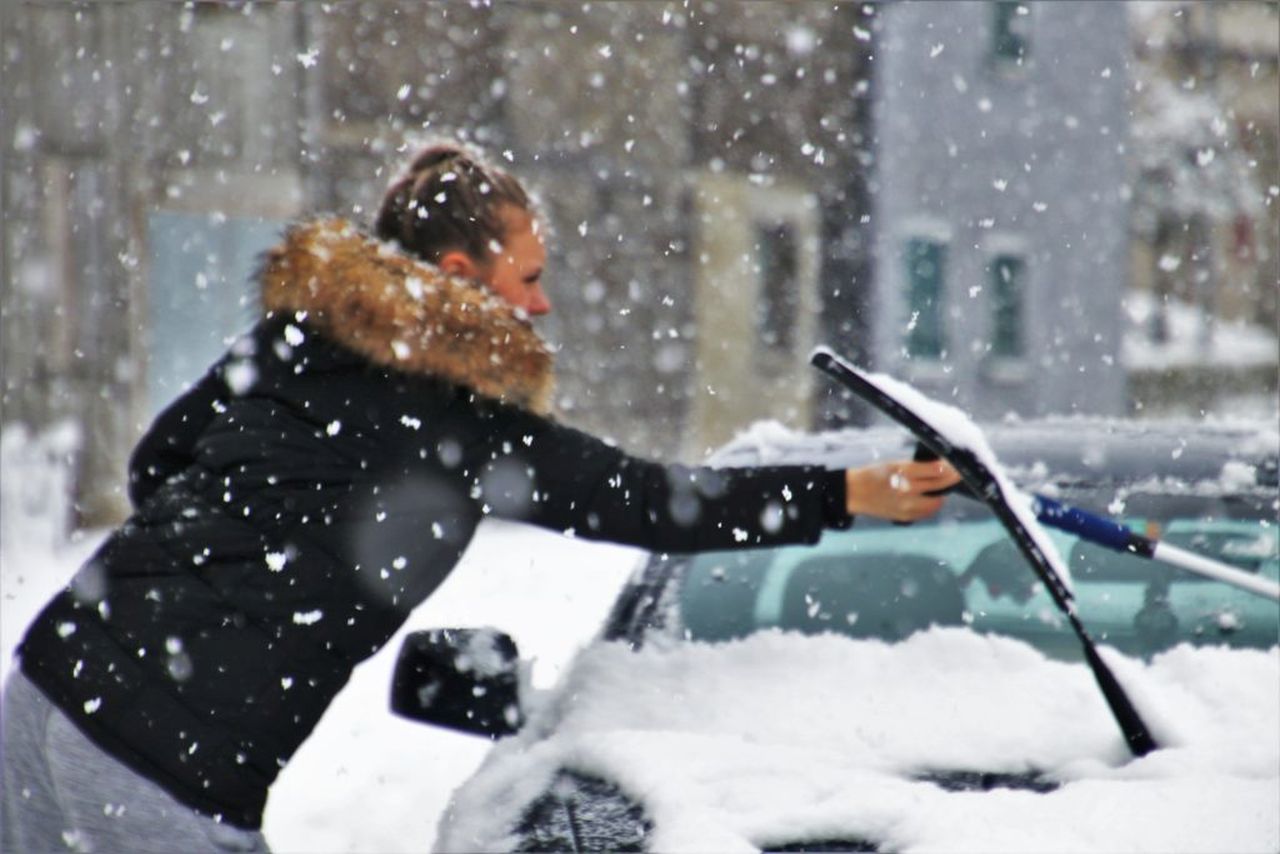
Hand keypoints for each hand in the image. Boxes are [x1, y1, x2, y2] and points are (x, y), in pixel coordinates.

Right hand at [845, 459, 961, 522]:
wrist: (855, 493)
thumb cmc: (874, 475)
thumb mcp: (895, 463)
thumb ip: (918, 467)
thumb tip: (941, 466)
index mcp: (903, 472)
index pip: (936, 470)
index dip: (950, 468)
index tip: (956, 465)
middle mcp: (906, 490)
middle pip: (939, 485)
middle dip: (951, 479)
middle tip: (957, 475)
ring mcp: (906, 506)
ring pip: (936, 502)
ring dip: (941, 494)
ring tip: (941, 488)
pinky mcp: (905, 516)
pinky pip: (927, 512)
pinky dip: (931, 505)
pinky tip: (929, 499)